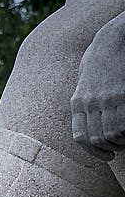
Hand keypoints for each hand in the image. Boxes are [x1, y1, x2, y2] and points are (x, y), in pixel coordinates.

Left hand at [72, 12, 124, 156]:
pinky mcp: (122, 95)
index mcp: (77, 103)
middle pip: (96, 139)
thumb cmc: (98, 65)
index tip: (106, 155)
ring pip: (111, 134)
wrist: (110, 42)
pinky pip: (124, 123)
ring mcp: (106, 99)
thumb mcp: (84, 86)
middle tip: (118, 149)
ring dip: (121, 142)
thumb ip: (83, 106)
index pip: (81, 137)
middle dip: (109, 149)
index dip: (93, 151)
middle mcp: (89, 103)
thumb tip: (85, 128)